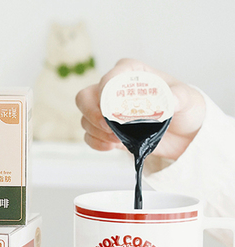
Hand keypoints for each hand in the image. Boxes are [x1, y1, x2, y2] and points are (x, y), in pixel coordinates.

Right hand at [75, 58, 205, 159]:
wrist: (185, 133)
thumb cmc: (185, 108)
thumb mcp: (187, 98)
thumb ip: (178, 97)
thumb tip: (169, 101)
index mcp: (131, 74)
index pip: (110, 76)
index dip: (105, 89)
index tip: (111, 106)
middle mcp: (115, 91)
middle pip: (85, 97)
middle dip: (91, 113)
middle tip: (108, 126)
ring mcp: (108, 113)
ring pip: (86, 119)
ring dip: (97, 131)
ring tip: (118, 139)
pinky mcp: (107, 132)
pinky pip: (89, 136)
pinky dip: (96, 142)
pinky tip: (111, 146)